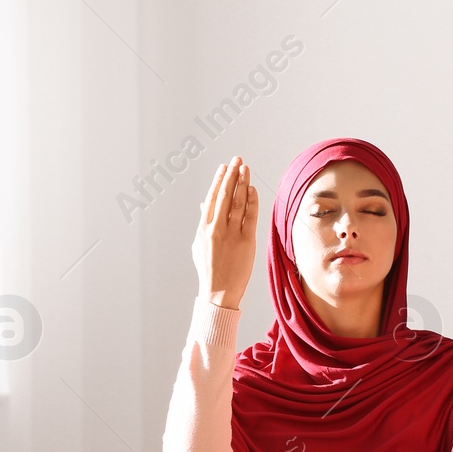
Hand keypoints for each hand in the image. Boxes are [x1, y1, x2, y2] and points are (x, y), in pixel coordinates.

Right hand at [193, 156, 258, 309]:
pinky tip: (253, 189)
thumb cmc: (209, 269)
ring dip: (242, 183)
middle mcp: (216, 229)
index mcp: (203, 228)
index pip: (212, 198)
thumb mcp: (199, 245)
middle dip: (232, 175)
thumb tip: (204, 203)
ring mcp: (231, 235)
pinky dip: (252, 201)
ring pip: (238, 203)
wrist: (218, 292)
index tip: (224, 167)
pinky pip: (250, 217)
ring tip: (246, 168)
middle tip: (237, 159)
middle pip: (225, 196)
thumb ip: (203, 223)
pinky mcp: (246, 242)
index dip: (218, 180)